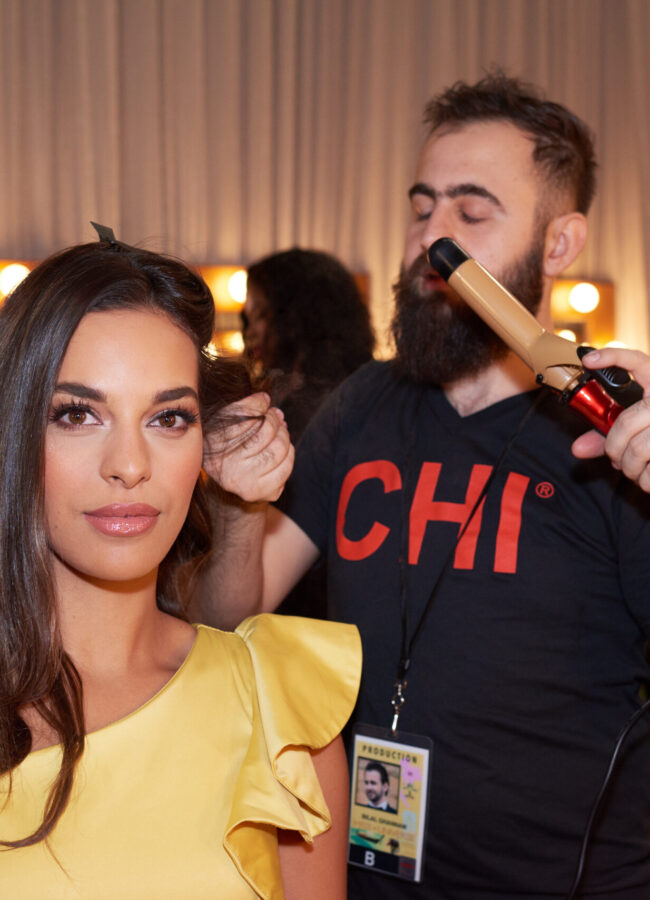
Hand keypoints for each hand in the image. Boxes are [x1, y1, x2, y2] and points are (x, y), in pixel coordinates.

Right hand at [203, 392, 293, 501]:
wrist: (230, 478)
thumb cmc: (229, 442)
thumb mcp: (228, 420)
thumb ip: (244, 406)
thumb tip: (265, 399)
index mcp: (214, 446)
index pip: (246, 420)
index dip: (262, 409)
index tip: (266, 407)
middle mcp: (226, 469)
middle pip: (267, 435)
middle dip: (276, 422)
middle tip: (276, 417)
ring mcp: (244, 484)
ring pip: (280, 451)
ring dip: (285, 436)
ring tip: (280, 431)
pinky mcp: (261, 493)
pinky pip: (286, 468)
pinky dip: (289, 454)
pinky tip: (282, 451)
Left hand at [571, 348, 649, 490]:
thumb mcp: (638, 424)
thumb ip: (608, 433)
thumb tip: (577, 449)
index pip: (638, 361)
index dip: (612, 357)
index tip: (588, 360)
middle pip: (625, 423)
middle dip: (612, 449)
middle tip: (615, 457)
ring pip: (637, 450)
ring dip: (628, 467)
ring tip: (633, 467)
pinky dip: (645, 481)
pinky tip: (647, 476)